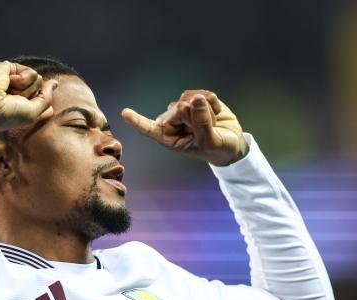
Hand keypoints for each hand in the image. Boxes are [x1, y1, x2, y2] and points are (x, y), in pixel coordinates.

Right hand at [0, 61, 57, 130]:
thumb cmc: (7, 113)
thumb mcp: (33, 113)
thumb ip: (46, 98)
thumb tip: (55, 82)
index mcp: (22, 106)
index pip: (42, 102)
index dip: (38, 105)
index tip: (22, 111)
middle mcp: (19, 93)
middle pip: (41, 90)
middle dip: (30, 97)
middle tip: (12, 101)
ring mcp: (15, 80)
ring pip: (37, 80)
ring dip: (25, 89)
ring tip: (8, 92)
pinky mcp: (10, 68)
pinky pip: (31, 72)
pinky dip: (22, 80)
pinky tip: (8, 82)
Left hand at [122, 90, 247, 165]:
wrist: (231, 144)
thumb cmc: (217, 149)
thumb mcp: (210, 141)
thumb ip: (201, 122)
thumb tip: (197, 99)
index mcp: (168, 138)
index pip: (149, 129)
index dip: (138, 121)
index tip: (125, 113)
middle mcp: (171, 122)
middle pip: (178, 109)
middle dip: (195, 117)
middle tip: (206, 129)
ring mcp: (183, 109)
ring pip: (189, 99)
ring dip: (206, 110)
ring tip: (211, 122)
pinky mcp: (195, 99)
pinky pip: (202, 93)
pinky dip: (213, 102)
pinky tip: (216, 113)